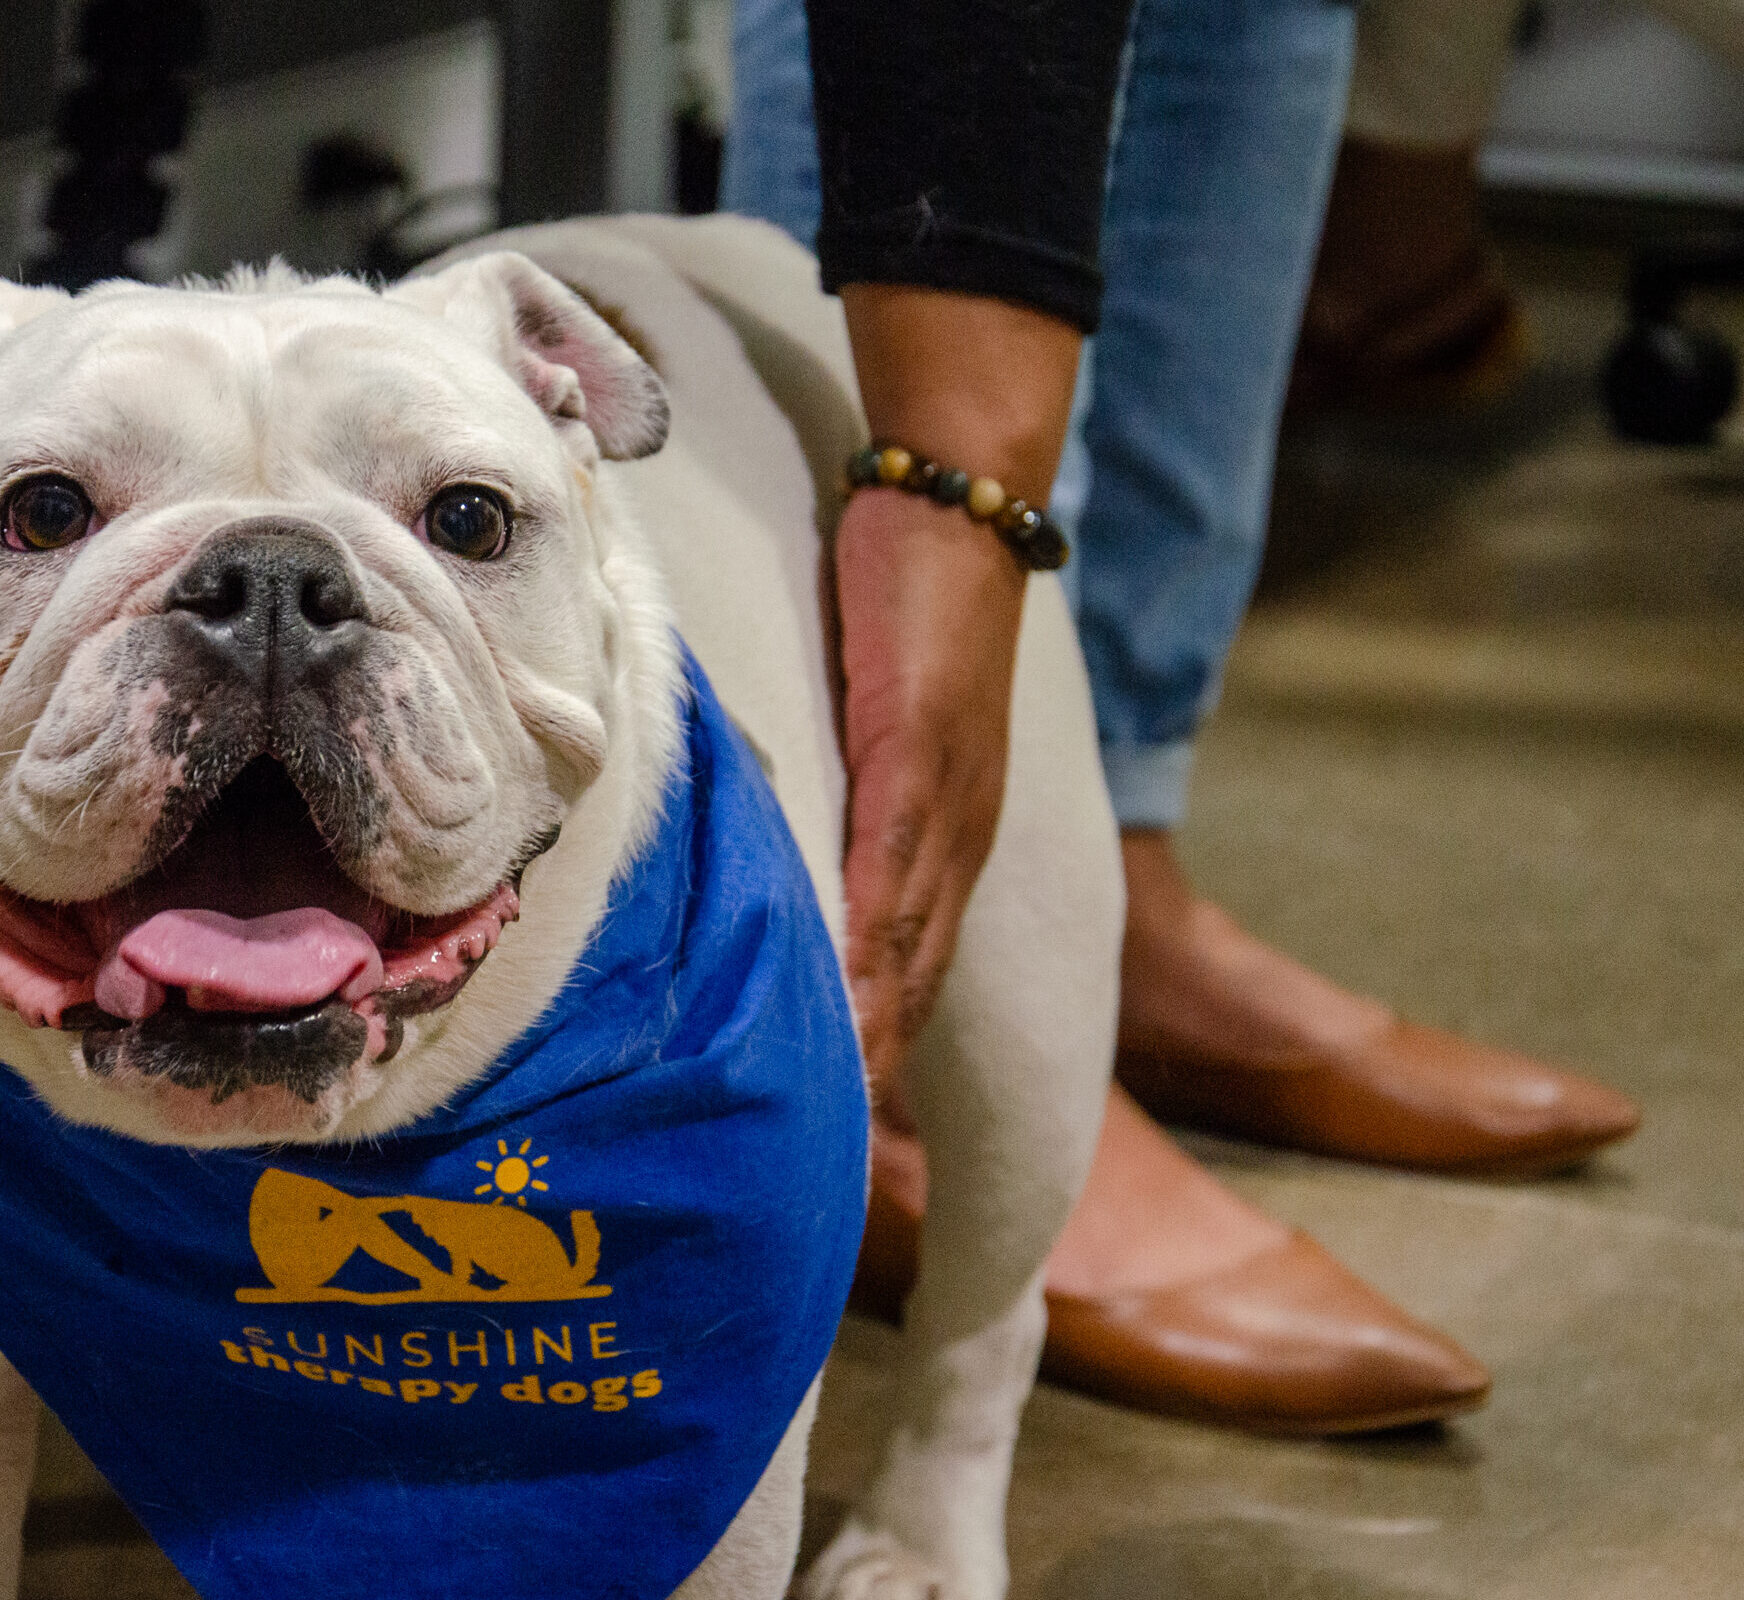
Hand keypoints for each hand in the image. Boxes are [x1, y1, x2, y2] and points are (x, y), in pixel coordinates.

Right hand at [833, 285, 1079, 1116]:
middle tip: (829, 1165)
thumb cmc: (909, 603)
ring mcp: (942, 804)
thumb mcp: (879, 717)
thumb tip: (787, 860)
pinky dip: (871, 948)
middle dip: (878, 1075)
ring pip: (909, 948)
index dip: (882, 1053)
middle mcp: (953, 838)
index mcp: (942, 835)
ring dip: (875, 1036)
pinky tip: (843, 1005)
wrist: (956, 506)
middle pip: (915, 983)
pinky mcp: (918, 760)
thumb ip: (845, 790)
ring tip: (831, 1119)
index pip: (911, 969)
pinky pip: (892, 873)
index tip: (843, 1138)